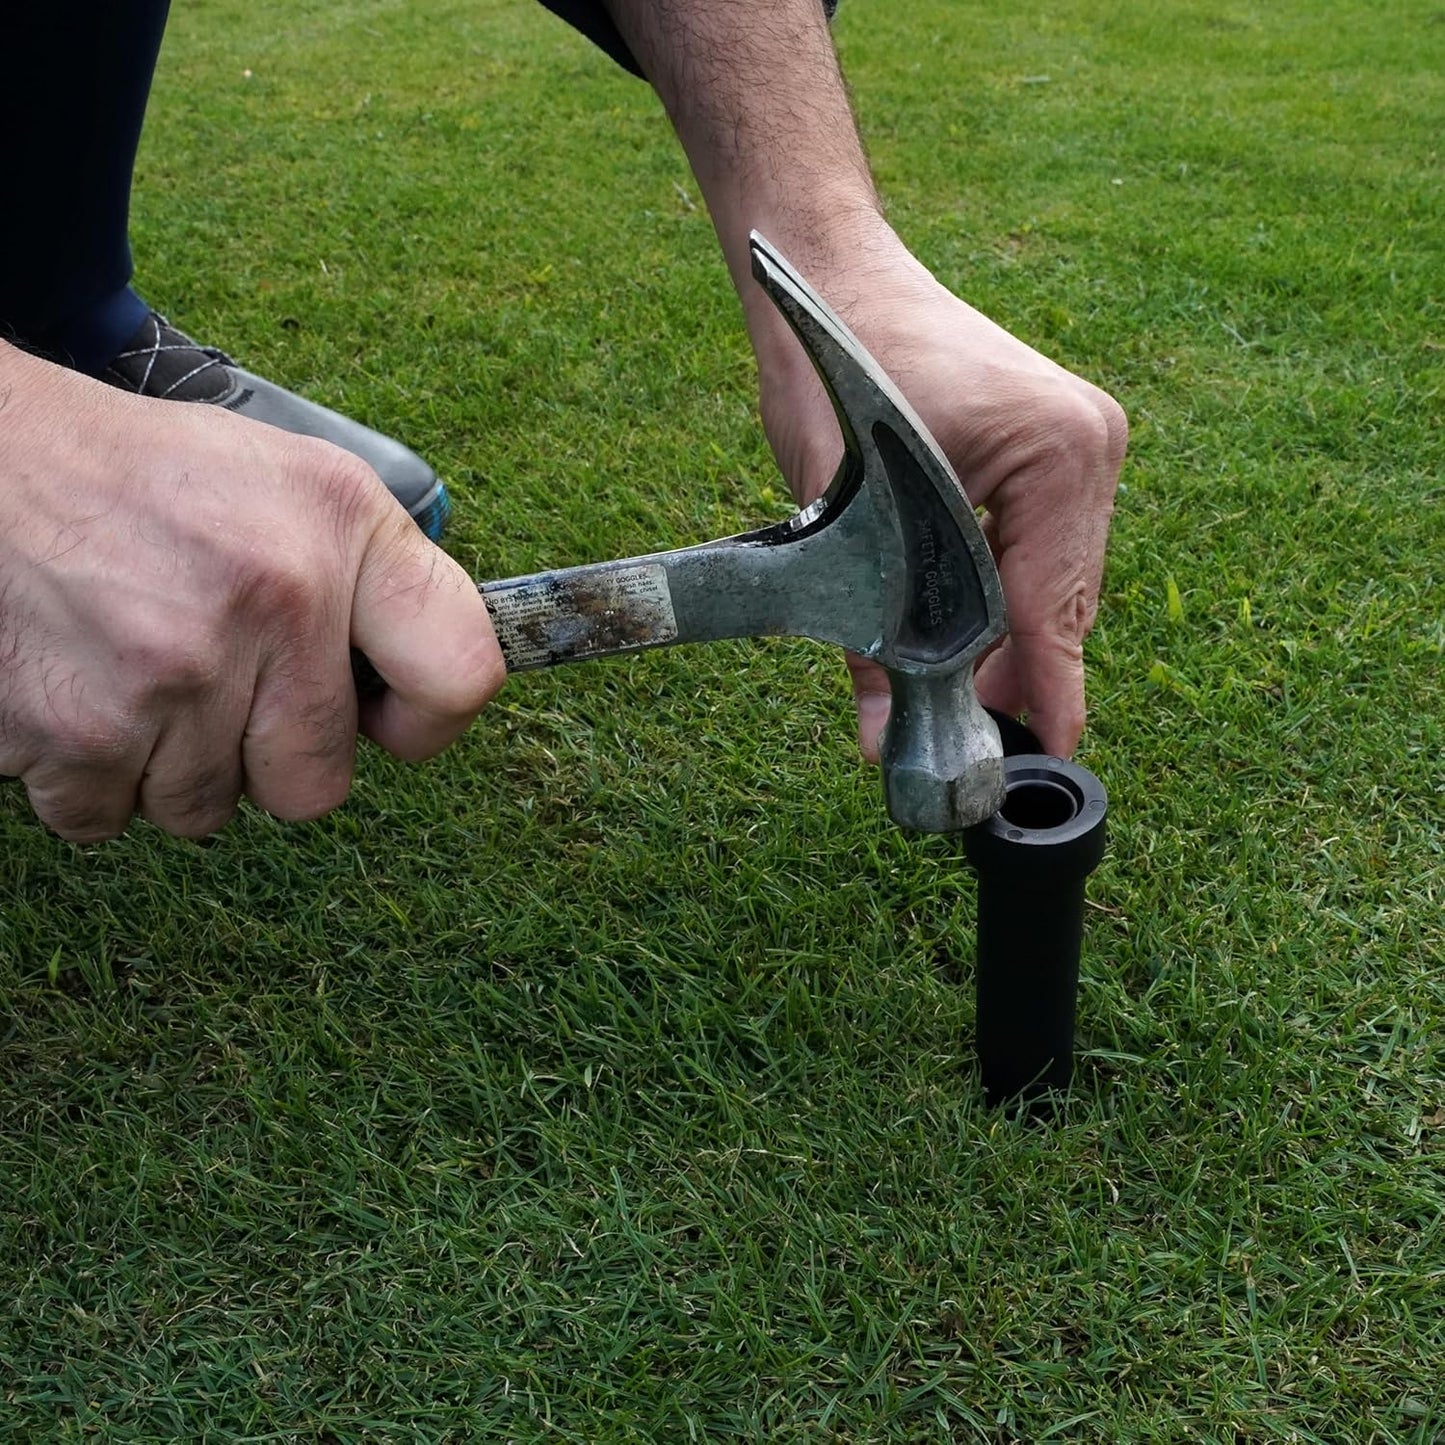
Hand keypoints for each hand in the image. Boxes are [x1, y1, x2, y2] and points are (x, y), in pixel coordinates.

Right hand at [0, 345, 504, 841]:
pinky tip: (86, 693)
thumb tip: (421, 691)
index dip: (428, 722)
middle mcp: (271, 600)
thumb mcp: (296, 482)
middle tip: (226, 688)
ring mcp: (171, 673)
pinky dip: (92, 778)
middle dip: (272, 757)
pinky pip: (108, 818)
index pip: (461, 676)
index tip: (389, 721)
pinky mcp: (74, 729)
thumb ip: (377, 578)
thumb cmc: (150, 481)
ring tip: (144, 673)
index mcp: (340, 529)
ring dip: (174, 766)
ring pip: (205, 811)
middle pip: (315, 786)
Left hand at [755, 224, 1125, 759]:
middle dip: (1012, 676)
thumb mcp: (839, 505)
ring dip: (1006, 640)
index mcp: (1058, 449)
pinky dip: (1005, 596)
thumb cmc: (832, 362)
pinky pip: (1042, 550)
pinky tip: (963, 631)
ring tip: (954, 698)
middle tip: (963, 743)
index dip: (1047, 695)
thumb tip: (882, 741)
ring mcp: (1081, 442)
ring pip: (1054, 582)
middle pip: (1061, 603)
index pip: (1051, 606)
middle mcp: (1091, 443)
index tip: (1051, 763)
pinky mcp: (1055, 447)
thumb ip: (866, 630)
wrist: (832, 270)